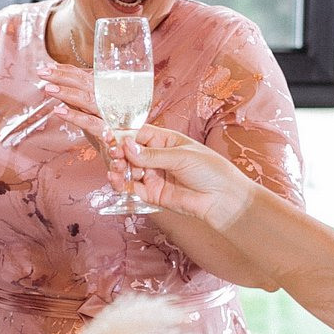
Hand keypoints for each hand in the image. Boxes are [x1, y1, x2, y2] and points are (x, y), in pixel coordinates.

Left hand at [38, 72, 106, 144]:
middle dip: (62, 75)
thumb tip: (58, 84)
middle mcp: (109, 100)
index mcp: (106, 93)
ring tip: (48, 88)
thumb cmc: (110, 132)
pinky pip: (90, 122)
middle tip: (43, 71)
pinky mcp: (109, 132)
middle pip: (85, 83)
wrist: (129, 154)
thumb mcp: (91, 113)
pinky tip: (58, 111)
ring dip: (66, 92)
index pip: (85, 76)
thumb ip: (77, 99)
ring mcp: (110, 115)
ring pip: (88, 99)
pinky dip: (74, 116)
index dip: (67, 70)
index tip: (48, 66)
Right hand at [114, 127, 255, 229]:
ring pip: (127, 169)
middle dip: (118, 152)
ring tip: (118, 168)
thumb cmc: (210, 170)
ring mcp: (153, 175)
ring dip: (118, 168)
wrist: (222, 199)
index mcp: (165, 140)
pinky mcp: (152, 194)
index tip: (110, 137)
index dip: (123, 135)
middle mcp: (156, 157)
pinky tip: (117, 180)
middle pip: (128, 152)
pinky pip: (132, 188)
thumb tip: (126, 146)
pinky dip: (122, 184)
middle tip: (114, 154)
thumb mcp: (181, 156)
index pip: (138, 134)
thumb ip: (152, 154)